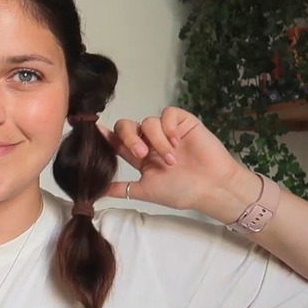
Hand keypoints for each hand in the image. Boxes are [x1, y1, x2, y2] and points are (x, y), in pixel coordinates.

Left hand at [100, 106, 250, 213]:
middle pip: (127, 126)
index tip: (95, 129)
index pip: (118, 142)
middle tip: (142, 154)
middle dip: (129, 138)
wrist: (212, 187)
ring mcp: (166, 131)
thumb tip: (96, 192)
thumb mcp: (146, 191)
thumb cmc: (181, 191)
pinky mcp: (183, 122)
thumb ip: (121, 189)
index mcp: (140, 157)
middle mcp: (150, 141)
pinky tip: (177, 143)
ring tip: (170, 160)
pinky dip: (168, 127)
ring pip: (147, 122)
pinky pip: (168, 114)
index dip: (106, 135)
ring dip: (156, 141)